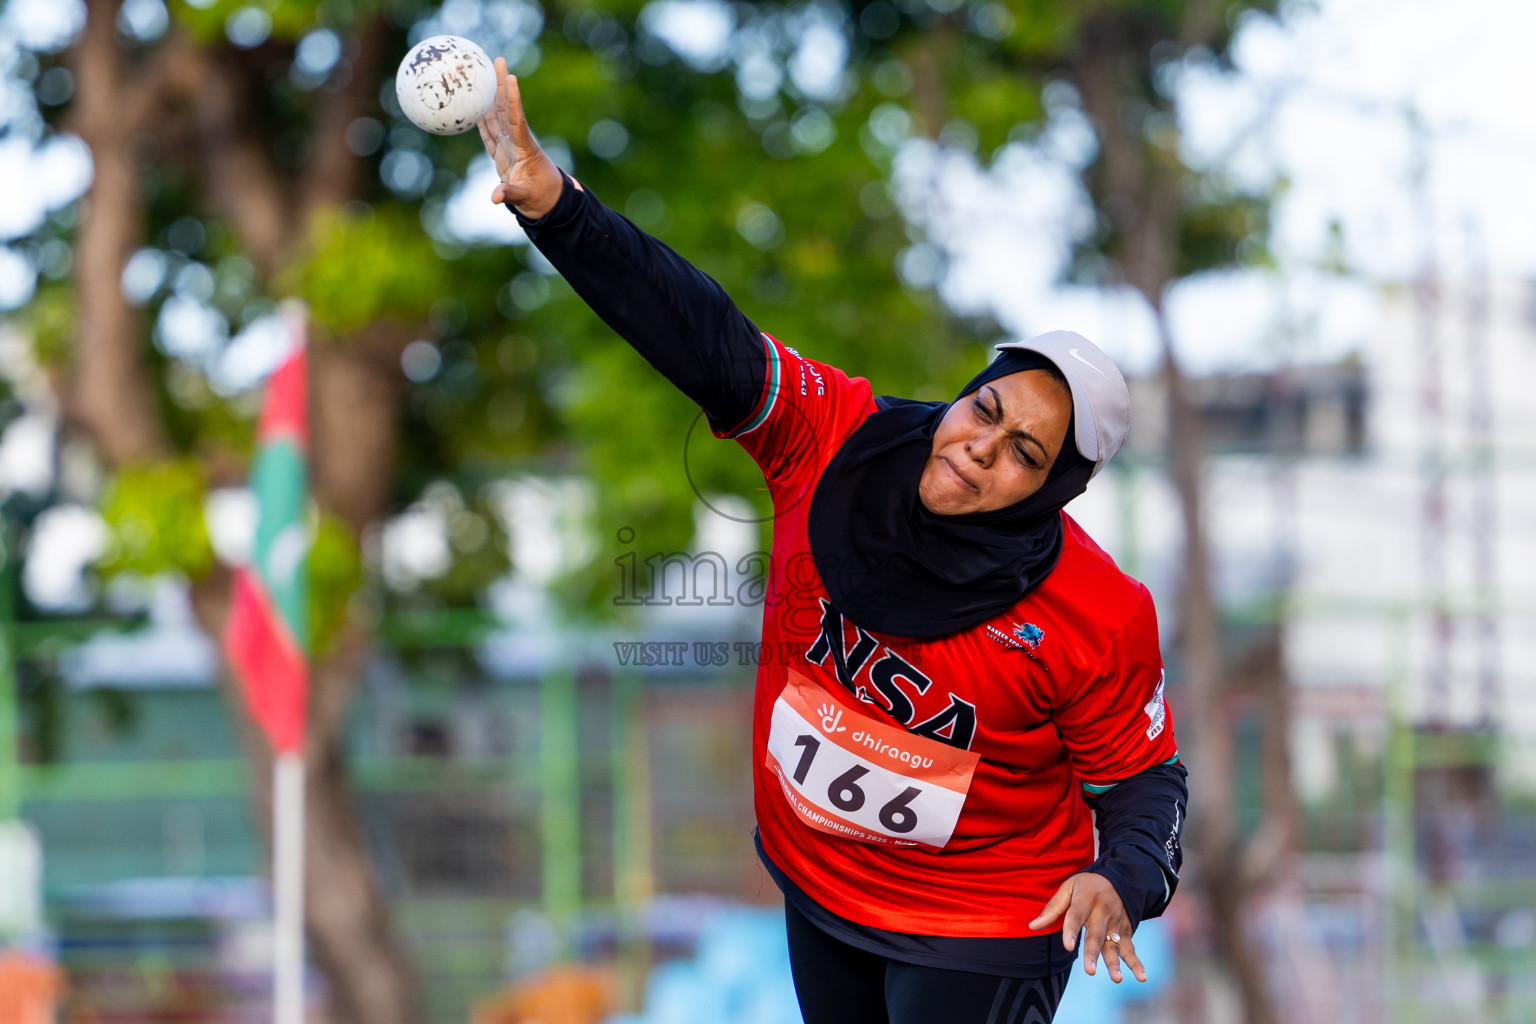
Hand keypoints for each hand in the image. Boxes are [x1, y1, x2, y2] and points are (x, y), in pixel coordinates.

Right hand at [476, 56, 570, 218]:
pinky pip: (489, 133)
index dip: (513, 99)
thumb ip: (510, 194)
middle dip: (501, 85)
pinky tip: (476, 104)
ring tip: (485, 72)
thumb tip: (495, 198)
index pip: (516, 119)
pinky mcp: (502, 154)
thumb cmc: (541, 199)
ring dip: (490, 96)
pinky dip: (481, 119)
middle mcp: (516, 141)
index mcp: (524, 148)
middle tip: (498, 60)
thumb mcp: (526, 198)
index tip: (511, 77)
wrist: (547, 204)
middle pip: (506, 109)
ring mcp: (509, 146)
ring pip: (496, 116)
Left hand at [1028, 872, 1145, 982]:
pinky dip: (1137, 963)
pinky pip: (1130, 948)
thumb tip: (1032, 926)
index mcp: (1086, 898)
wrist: (1120, 878)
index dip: (1072, 931)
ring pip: (1114, 945)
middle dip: (1093, 953)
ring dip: (1115, 962)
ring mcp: (1116, 923)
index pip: (1077, 916)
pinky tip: (1141, 977)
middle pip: (1097, 935)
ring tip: (1116, 979)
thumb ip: (1052, 909)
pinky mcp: (1125, 931)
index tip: (1068, 946)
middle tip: (1089, 971)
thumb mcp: (1068, 888)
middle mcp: (1103, 912)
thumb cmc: (1086, 886)